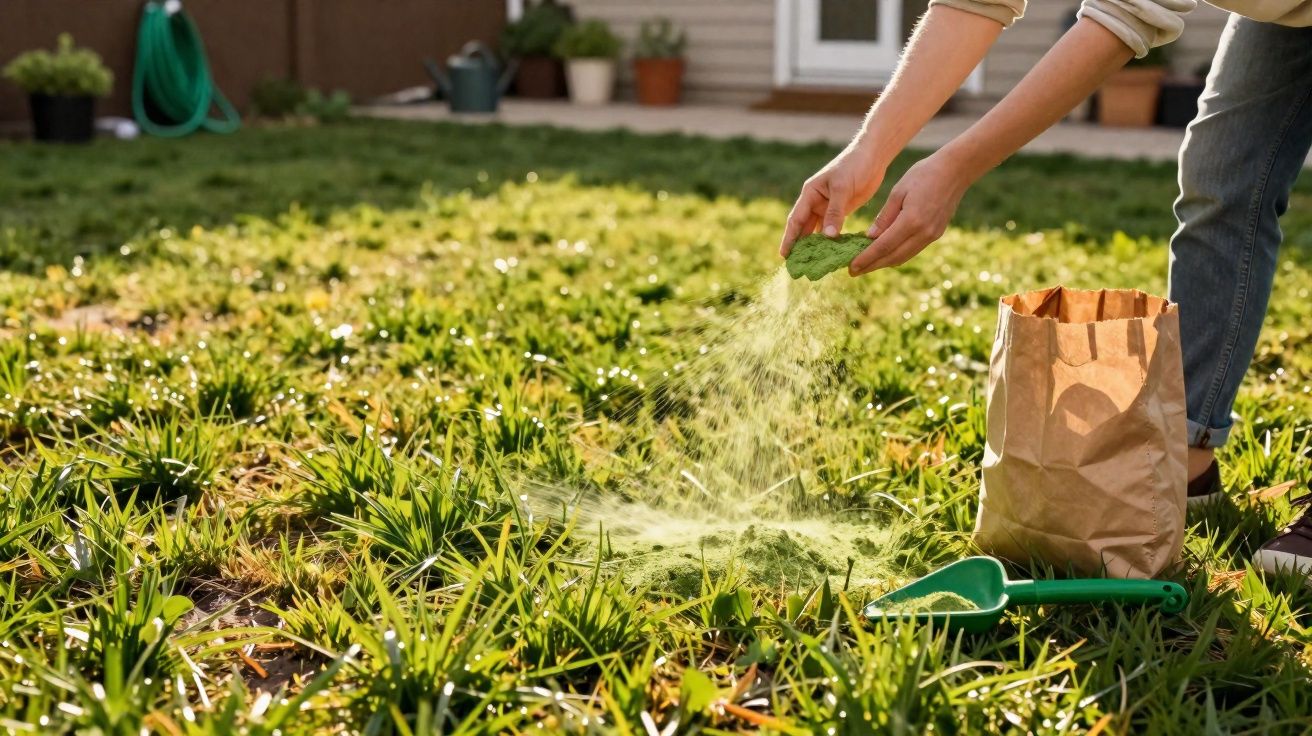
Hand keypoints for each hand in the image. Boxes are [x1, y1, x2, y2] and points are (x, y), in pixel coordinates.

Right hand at [779, 145, 884, 256]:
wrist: (872, 157)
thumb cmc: (854, 166)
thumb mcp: (842, 188)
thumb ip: (835, 212)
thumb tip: (828, 236)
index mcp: (810, 194)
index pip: (796, 220)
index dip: (789, 238)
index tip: (784, 255)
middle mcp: (816, 202)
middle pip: (804, 228)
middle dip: (799, 246)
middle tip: (796, 266)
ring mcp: (828, 207)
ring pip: (818, 230)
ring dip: (815, 245)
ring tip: (812, 264)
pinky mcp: (841, 210)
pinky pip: (833, 229)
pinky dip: (831, 241)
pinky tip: (831, 253)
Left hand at [849, 150, 970, 275]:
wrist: (956, 171)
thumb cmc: (924, 174)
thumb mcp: (898, 192)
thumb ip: (884, 217)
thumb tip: (869, 238)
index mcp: (911, 221)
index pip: (883, 246)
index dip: (866, 259)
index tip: (851, 267)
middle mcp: (923, 233)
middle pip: (893, 257)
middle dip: (872, 266)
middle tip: (853, 272)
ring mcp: (932, 235)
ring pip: (904, 257)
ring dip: (884, 263)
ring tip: (866, 265)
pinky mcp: (936, 234)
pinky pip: (913, 250)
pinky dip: (897, 254)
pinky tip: (885, 253)